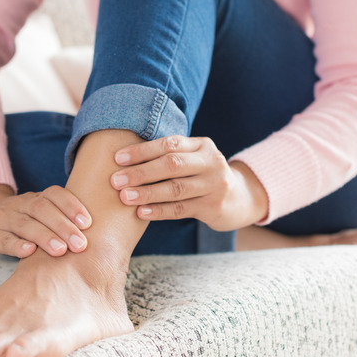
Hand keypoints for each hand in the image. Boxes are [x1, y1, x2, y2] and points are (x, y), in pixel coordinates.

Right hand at [0, 184, 91, 257]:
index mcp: (36, 198)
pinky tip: (30, 252)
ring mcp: (4, 218)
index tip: (88, 222)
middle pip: (42, 209)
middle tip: (81, 244)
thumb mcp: (38, 214)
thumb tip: (99, 236)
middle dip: (63, 226)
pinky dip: (17, 245)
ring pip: (25, 223)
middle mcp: (20, 204)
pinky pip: (4, 238)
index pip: (55, 194)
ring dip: (45, 236)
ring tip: (61, 250)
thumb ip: (61, 220)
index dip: (72, 206)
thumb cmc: (21, 220)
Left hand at [109, 135, 267, 230]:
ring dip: (147, 193)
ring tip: (125, 197)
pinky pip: (181, 209)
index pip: (169, 144)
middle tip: (116, 180)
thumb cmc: (202, 175)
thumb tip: (122, 159)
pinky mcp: (213, 207)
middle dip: (141, 172)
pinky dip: (159, 211)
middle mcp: (211, 162)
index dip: (142, 151)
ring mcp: (214, 185)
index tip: (118, 158)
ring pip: (176, 188)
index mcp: (202, 145)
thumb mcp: (193, 159)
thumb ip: (168, 156)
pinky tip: (141, 212)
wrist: (240, 198)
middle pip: (172, 165)